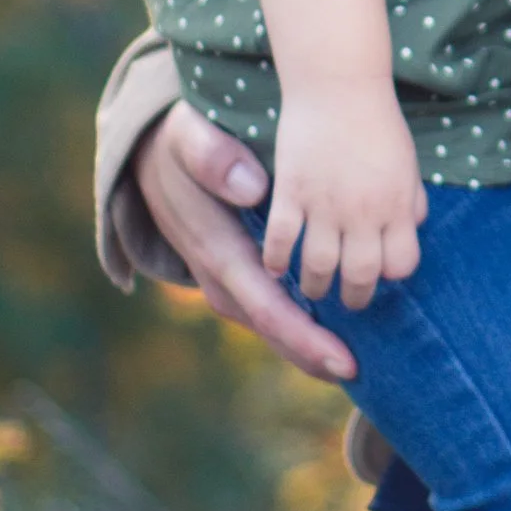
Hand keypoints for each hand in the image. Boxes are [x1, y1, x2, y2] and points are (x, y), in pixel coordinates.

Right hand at [134, 102, 354, 383]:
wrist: (149, 157)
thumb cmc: (180, 146)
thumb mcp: (188, 137)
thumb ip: (213, 157)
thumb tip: (251, 189)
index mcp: (218, 252)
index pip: (268, 307)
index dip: (307, 338)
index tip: (345, 359)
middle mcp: (222, 278)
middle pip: (275, 328)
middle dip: (315, 354)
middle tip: (361, 373)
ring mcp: (227, 281)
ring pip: (273, 323)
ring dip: (310, 343)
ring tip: (354, 360)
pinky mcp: (235, 275)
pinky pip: (271, 306)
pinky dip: (300, 322)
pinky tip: (334, 326)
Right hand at [265, 74, 426, 304]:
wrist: (339, 83)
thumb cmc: (376, 120)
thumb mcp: (406, 160)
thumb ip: (411, 197)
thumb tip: (416, 225)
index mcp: (397, 205)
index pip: (401, 264)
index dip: (391, 273)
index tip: (380, 272)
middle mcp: (364, 211)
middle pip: (361, 275)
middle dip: (355, 296)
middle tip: (346, 299)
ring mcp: (326, 204)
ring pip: (319, 266)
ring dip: (315, 286)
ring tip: (312, 289)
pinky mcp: (292, 192)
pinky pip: (282, 239)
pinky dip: (277, 259)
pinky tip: (276, 267)